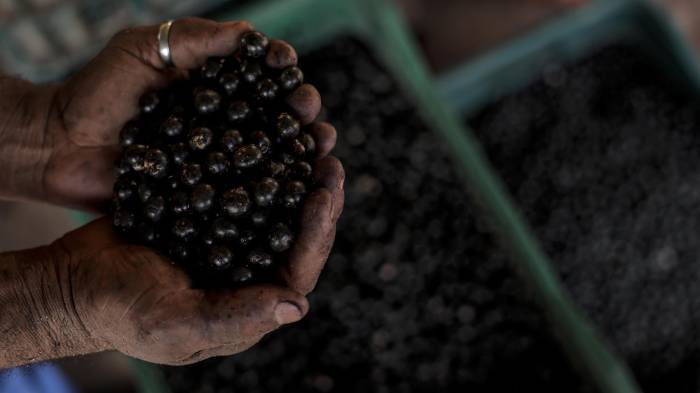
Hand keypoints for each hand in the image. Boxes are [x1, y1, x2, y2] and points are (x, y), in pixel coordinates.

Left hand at [43, 17, 329, 210]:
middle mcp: (224, 122)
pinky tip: (294, 189)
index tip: (289, 67)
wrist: (58, 145)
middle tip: (308, 112)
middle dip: (300, 110)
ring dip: (299, 151)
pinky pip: (244, 193)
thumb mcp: (140, 50)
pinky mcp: (207, 193)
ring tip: (319, 148)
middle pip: (275, 115)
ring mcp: (218, 159)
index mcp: (215, 86)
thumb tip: (250, 36)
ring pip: (269, 154)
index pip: (261, 75)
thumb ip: (191, 40)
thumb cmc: (97, 91)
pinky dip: (272, 191)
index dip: (281, 69)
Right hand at [45, 153, 342, 365]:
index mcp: (251, 302)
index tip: (324, 194)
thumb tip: (298, 306)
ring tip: (312, 136)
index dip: (317, 234)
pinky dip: (257, 159)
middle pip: (296, 233)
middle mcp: (249, 269)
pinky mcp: (210, 212)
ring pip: (276, 204)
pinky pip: (242, 184)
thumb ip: (233, 318)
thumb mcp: (173, 321)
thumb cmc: (118, 310)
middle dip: (317, 196)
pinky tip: (266, 130)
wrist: (72, 279)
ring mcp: (230, 238)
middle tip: (329, 156)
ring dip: (296, 172)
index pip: (299, 270)